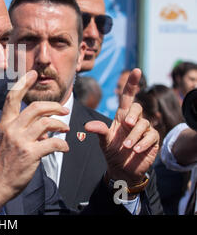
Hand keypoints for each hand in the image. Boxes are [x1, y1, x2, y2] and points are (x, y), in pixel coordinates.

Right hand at [0, 70, 69, 210]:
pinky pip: (53, 143)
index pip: (13, 97)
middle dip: (54, 107)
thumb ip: (22, 130)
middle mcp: (12, 129)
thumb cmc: (2, 163)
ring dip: (60, 125)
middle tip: (64, 111)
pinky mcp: (30, 154)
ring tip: (66, 129)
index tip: (33, 73)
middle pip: (35, 107)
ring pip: (46, 123)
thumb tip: (44, 128)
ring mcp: (21, 141)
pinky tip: (64, 148)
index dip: (24, 83)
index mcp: (5, 123)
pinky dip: (62, 144)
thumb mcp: (6, 141)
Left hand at [85, 68, 158, 186]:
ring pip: (143, 124)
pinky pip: (151, 136)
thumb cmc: (113, 151)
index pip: (128, 96)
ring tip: (126, 146)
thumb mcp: (104, 140)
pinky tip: (135, 150)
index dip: (131, 83)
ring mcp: (144, 129)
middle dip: (133, 115)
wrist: (122, 169)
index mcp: (122, 115)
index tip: (135, 70)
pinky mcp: (152, 140)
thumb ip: (98, 131)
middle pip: (137, 108)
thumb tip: (87, 126)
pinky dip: (143, 143)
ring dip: (134, 135)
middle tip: (127, 124)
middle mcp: (134, 120)